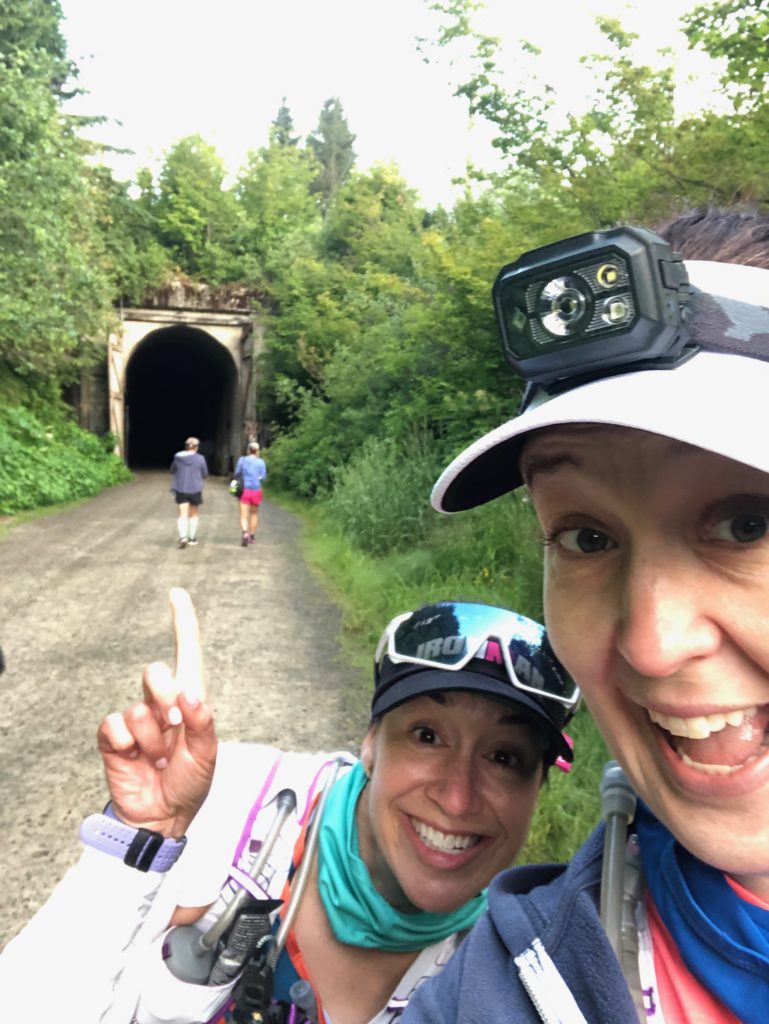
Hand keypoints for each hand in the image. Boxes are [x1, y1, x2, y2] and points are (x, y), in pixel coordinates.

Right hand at [96, 588, 216, 837]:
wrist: (162, 818)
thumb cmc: (190, 784)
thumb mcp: (207, 755)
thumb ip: (202, 722)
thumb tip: (189, 693)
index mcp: (191, 702)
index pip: (187, 654)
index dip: (183, 623)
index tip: (177, 594)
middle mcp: (162, 704)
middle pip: (156, 672)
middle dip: (165, 697)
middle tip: (175, 728)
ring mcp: (137, 719)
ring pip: (138, 707)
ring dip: (152, 738)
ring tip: (160, 760)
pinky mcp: (115, 737)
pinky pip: (115, 724)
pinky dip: (128, 743)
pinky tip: (136, 759)